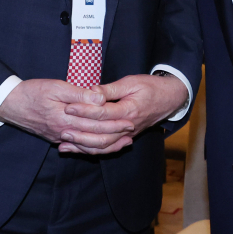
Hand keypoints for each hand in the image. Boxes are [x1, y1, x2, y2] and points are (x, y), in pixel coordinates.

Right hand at [0, 79, 133, 153]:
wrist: (9, 104)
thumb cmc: (32, 92)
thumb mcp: (55, 87)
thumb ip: (79, 94)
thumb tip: (99, 98)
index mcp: (66, 118)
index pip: (96, 123)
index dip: (115, 122)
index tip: (130, 119)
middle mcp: (64, 131)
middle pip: (95, 137)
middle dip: (115, 135)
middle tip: (131, 131)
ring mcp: (60, 137)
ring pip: (88, 146)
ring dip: (107, 145)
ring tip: (122, 142)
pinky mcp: (56, 138)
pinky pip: (78, 147)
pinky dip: (91, 148)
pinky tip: (100, 146)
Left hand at [65, 74, 189, 152]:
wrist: (170, 98)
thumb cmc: (151, 87)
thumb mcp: (131, 82)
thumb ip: (110, 89)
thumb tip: (92, 92)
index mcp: (129, 110)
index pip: (103, 113)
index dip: (84, 111)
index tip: (68, 107)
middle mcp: (128, 126)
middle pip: (101, 135)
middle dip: (80, 133)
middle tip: (62, 129)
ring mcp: (127, 135)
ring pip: (103, 147)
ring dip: (83, 147)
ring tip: (64, 144)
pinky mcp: (126, 138)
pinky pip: (108, 149)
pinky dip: (91, 151)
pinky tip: (77, 149)